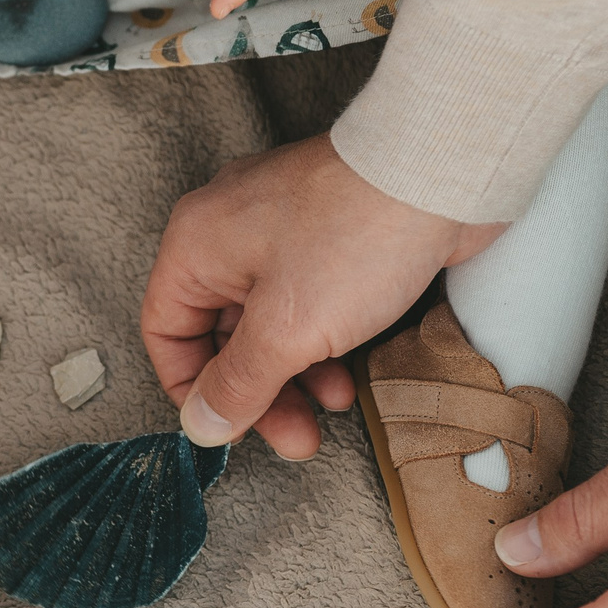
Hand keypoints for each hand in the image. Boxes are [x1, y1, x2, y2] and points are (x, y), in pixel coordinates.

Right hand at [143, 134, 500, 456]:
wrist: (442, 171)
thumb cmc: (356, 233)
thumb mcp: (286, 330)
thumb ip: (238, 384)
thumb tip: (201, 423)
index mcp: (197, 243)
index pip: (165, 329)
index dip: (191, 387)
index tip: (228, 426)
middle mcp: (231, 231)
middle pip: (222, 331)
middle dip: (258, 392)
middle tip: (295, 437)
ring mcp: (283, 228)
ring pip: (270, 320)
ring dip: (297, 374)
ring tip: (336, 405)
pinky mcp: (332, 232)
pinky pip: (310, 300)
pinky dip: (325, 340)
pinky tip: (354, 368)